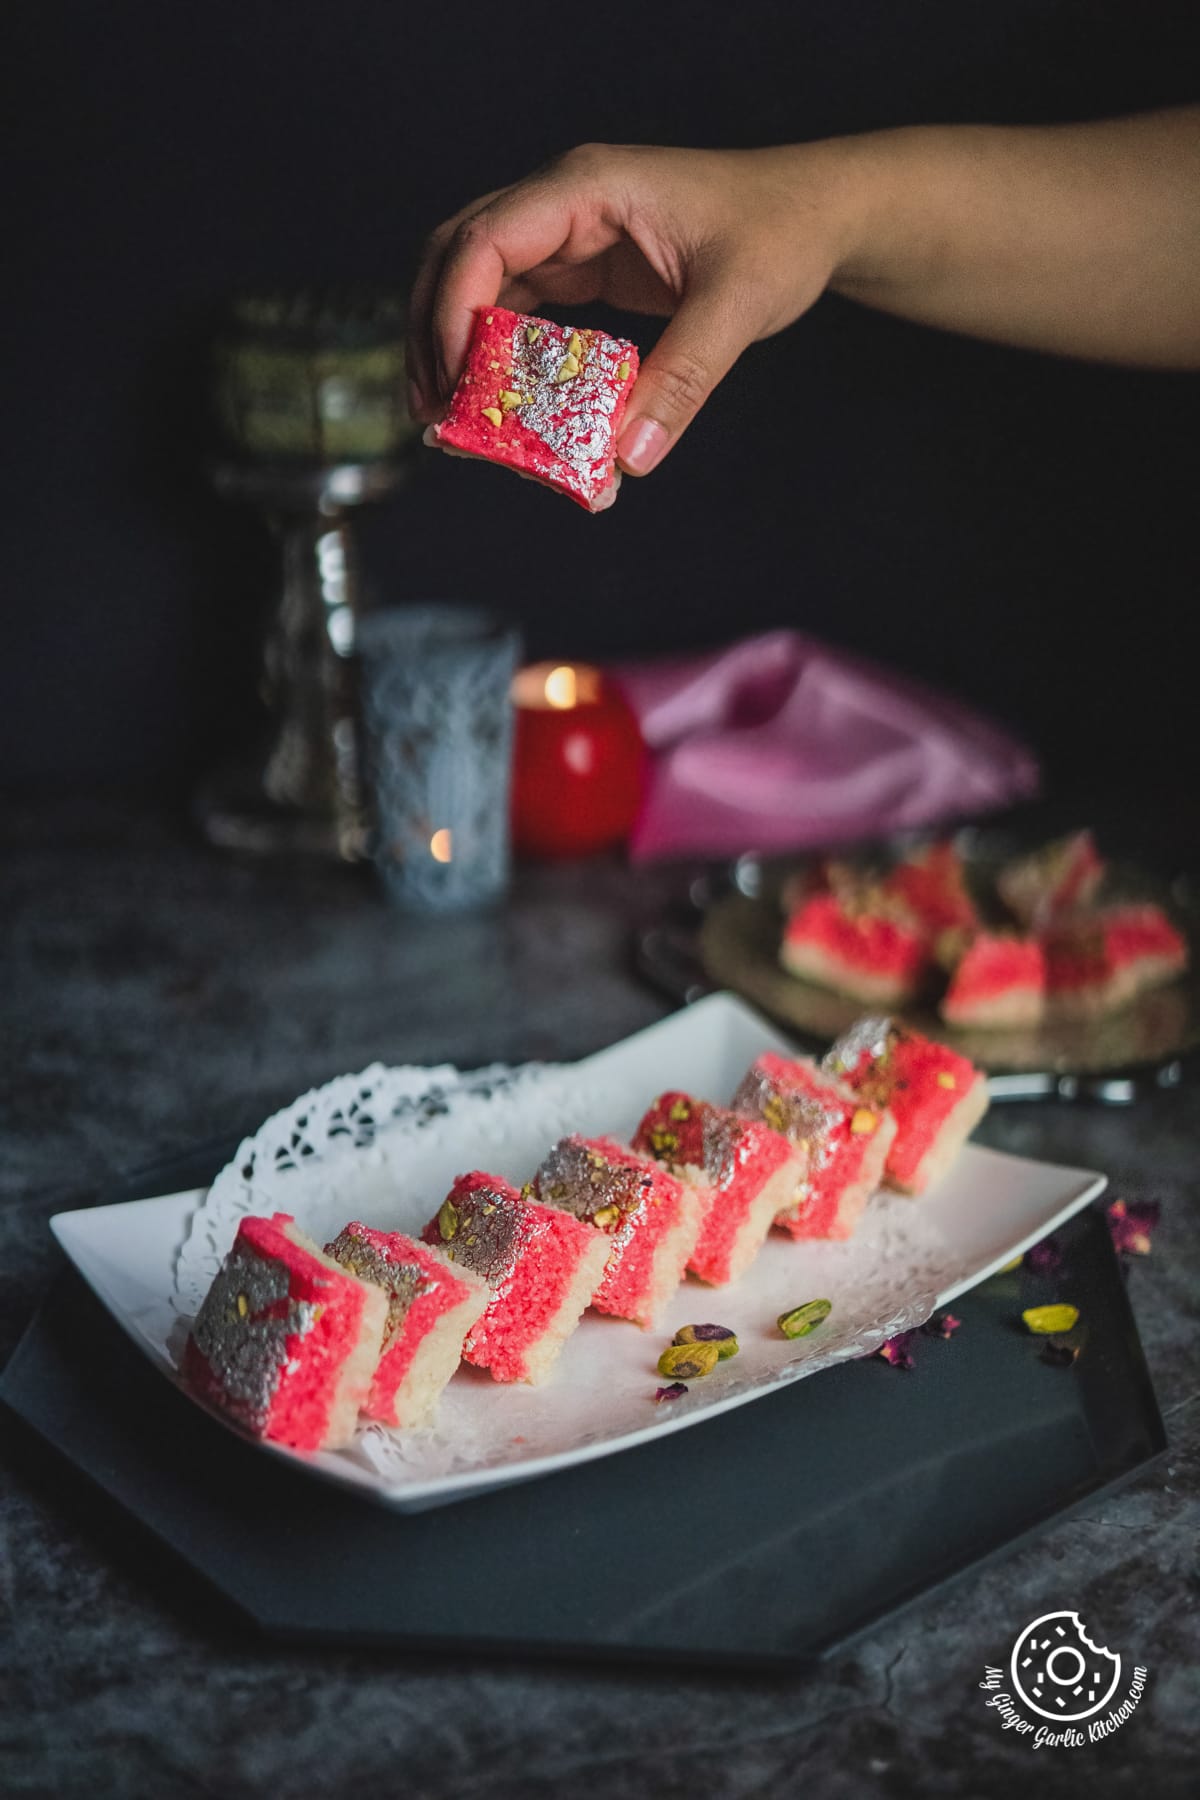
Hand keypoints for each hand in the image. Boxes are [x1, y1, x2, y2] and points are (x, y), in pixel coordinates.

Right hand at [406, 142, 855, 474]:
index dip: (456, 311)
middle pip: (459, 258)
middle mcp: (563, 203)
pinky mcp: (582, 268)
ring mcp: (568, 235)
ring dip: (458, 350)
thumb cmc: (781, 233)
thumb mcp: (738, 305)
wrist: (817, 215)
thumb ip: (683, 380)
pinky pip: (520, 311)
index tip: (455, 383)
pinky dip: (502, 359)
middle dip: (436, 335)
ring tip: (452, 422)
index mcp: (586, 187)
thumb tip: (629, 459)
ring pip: (480, 286)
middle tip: (433, 415)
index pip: (485, 240)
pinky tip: (502, 408)